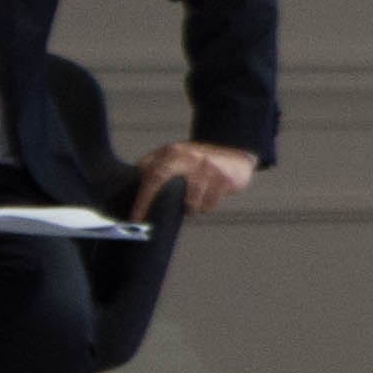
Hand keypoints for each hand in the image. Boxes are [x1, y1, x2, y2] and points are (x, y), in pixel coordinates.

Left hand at [134, 142, 258, 219]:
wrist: (238, 157)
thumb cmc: (203, 162)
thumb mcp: (178, 157)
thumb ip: (157, 165)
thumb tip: (135, 182)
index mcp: (175, 151)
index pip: (151, 173)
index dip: (141, 195)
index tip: (134, 216)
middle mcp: (189, 156)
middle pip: (160, 178)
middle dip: (147, 202)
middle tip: (142, 221)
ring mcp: (208, 167)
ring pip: (189, 202)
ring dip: (190, 209)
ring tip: (193, 203)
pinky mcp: (224, 178)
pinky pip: (208, 206)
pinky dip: (206, 207)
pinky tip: (208, 198)